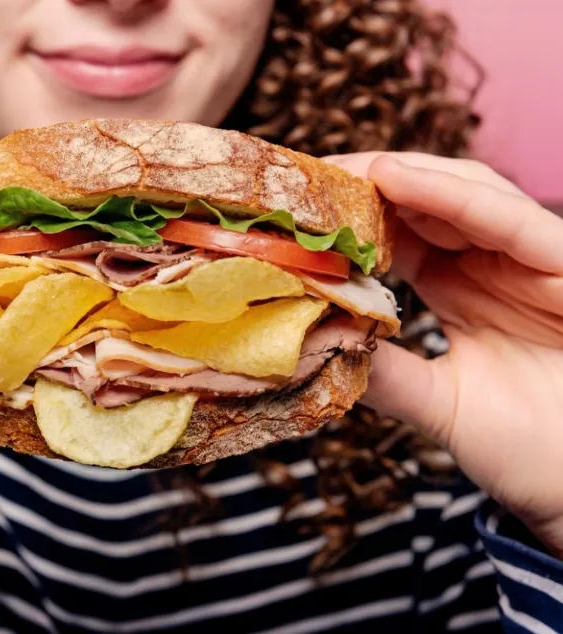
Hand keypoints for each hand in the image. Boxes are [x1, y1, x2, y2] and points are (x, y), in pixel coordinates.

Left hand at [329, 153, 562, 556]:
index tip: (288, 212)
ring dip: (399, 177)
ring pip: (464, 194)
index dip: (347, 218)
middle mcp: (492, 263)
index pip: (396, 233)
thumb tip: (313, 348)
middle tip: (302, 179)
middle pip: (424, 201)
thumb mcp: (439, 404)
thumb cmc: (530, 448)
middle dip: (363, 186)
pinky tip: (396, 178)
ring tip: (338, 170)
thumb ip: (385, 374)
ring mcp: (532, 259)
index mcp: (459, 286)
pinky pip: (511, 221)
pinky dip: (453, 196)